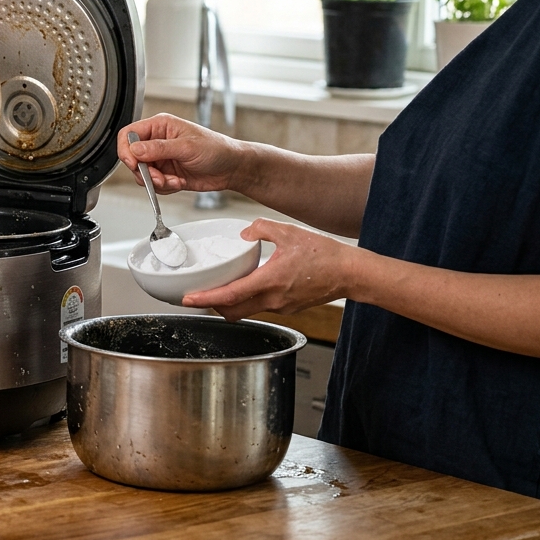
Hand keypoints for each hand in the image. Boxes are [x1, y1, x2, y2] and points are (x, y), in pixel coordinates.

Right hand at [117, 114, 248, 193]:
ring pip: (142, 174)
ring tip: (174, 180)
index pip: (129, 135)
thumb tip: (135, 150)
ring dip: (156, 182)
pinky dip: (164, 188)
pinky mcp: (165, 174)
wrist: (231, 168)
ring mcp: (160, 159)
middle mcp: (157, 141)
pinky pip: (153, 185)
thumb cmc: (216, 149)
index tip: (134, 163)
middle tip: (159, 177)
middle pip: (132, 158)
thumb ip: (159, 148)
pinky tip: (179, 182)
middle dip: (145, 172)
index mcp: (160, 126)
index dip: (127, 150)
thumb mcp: (187, 147)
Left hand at [182, 219, 353, 319]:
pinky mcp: (288, 307)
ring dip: (230, 303)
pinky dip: (248, 300)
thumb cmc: (325, 254)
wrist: (351, 273)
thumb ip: (262, 229)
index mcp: (269, 281)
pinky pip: (260, 307)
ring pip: (246, 310)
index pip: (229, 295)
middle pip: (232, 310)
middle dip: (212, 305)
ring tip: (220, 288)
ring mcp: (281, 306)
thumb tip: (245, 233)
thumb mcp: (289, 232)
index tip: (188, 299)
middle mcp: (273, 299)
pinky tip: (248, 285)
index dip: (205, 299)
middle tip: (199, 294)